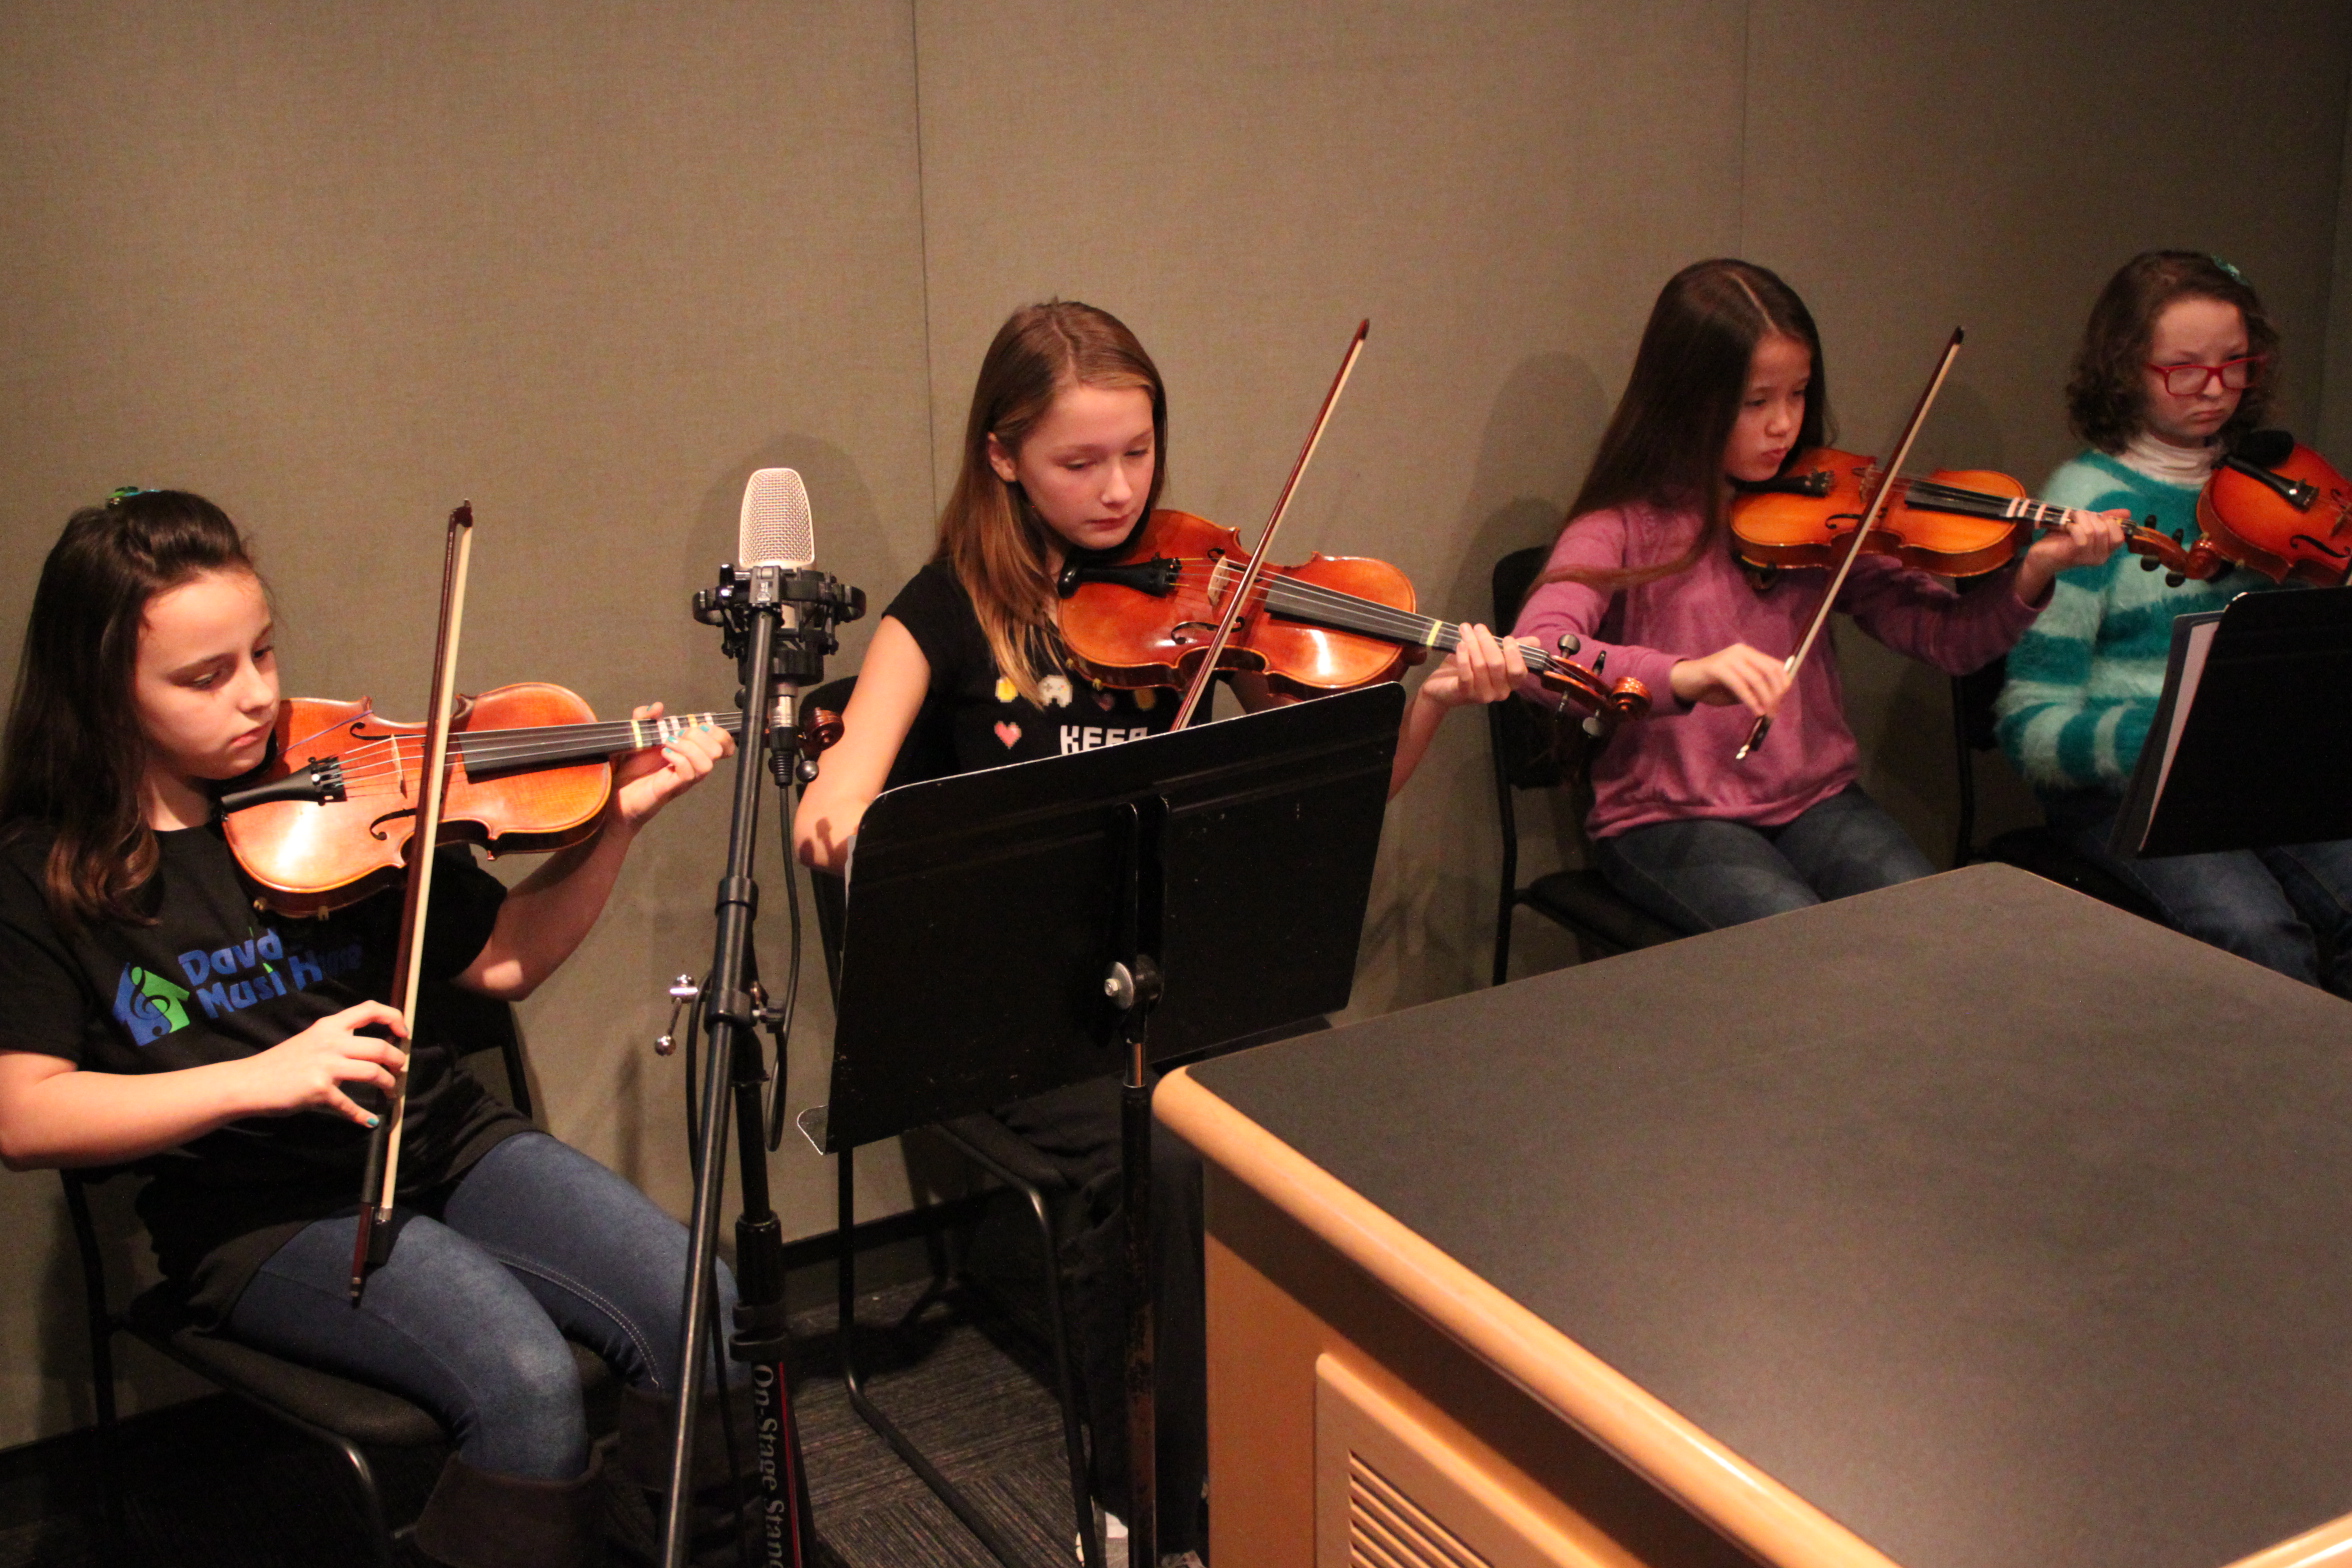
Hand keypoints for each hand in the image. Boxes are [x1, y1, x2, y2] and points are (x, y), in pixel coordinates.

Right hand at [237, 1001, 407, 1127]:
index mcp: (330, 1026)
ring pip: (373, 1073)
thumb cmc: (281, 1063)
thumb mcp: (311, 1040)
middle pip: (380, 1047)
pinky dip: (362, 1116)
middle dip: (397, 1061)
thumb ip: (338, 1040)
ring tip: (390, 1092)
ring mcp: (325, 1066)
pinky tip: (369, 1121)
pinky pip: (350, 1105)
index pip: (370, 1009)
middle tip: (399, 1070)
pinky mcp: (319, 1090)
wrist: (248, 1082)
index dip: (394, 1018)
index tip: (403, 1033)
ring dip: (388, 1085)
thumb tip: (371, 1050)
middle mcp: (331, 1042)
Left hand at [610, 702, 734, 831]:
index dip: (718, 732)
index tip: (693, 727)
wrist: (618, 794)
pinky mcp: (672, 788)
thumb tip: (657, 706)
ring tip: (668, 744)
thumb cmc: (633, 767)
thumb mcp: (637, 735)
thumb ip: (645, 718)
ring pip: (707, 764)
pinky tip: (664, 754)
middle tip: (676, 735)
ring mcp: (685, 779)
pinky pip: (688, 773)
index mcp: (693, 752)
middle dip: (698, 735)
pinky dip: (677, 758)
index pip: (724, 743)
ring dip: (688, 748)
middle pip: (719, 750)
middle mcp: (694, 766)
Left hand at [1418, 624, 1527, 709]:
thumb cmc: (1470, 668)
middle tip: (1478, 627)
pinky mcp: (1465, 694)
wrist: (1442, 686)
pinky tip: (1460, 644)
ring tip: (1465, 630)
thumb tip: (1535, 641)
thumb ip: (1511, 648)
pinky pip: (1466, 674)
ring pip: (1481, 666)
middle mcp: (1500, 692)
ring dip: (1473, 644)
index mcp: (1510, 683)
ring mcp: (1483, 695)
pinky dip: (1463, 656)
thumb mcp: (1491, 655)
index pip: (1520, 672)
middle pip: (1498, 664)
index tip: (1506, 637)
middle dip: (1488, 642)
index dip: (1515, 654)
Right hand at [1668, 643, 1789, 714]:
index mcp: (1748, 653)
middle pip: (1768, 671)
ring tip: (1765, 715)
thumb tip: (1774, 701)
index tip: (1781, 702)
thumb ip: (1754, 689)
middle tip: (1774, 712)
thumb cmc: (1712, 687)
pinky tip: (1755, 711)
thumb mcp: (1738, 687)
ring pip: (1756, 679)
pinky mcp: (1717, 668)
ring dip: (1765, 699)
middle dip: (1775, 694)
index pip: (1775, 665)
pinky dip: (1750, 700)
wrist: (1682, 682)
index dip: (1783, 684)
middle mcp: (1741, 652)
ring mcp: (1728, 658)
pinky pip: (1740, 685)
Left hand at [2027, 508, 2128, 573]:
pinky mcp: (2074, 555)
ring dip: (2082, 519)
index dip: (2110, 522)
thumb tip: (2127, 513)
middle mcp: (2100, 557)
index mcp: (2106, 551)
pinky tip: (2067, 527)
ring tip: (2072, 520)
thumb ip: (2106, 520)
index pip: (2119, 536)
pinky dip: (2075, 527)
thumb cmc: (2065, 539)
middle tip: (2079, 516)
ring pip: (2094, 531)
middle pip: (2106, 530)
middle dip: (2092, 517)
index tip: (2096, 517)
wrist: (2042, 556)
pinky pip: (2082, 538)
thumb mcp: (2087, 526)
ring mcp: (2087, 558)